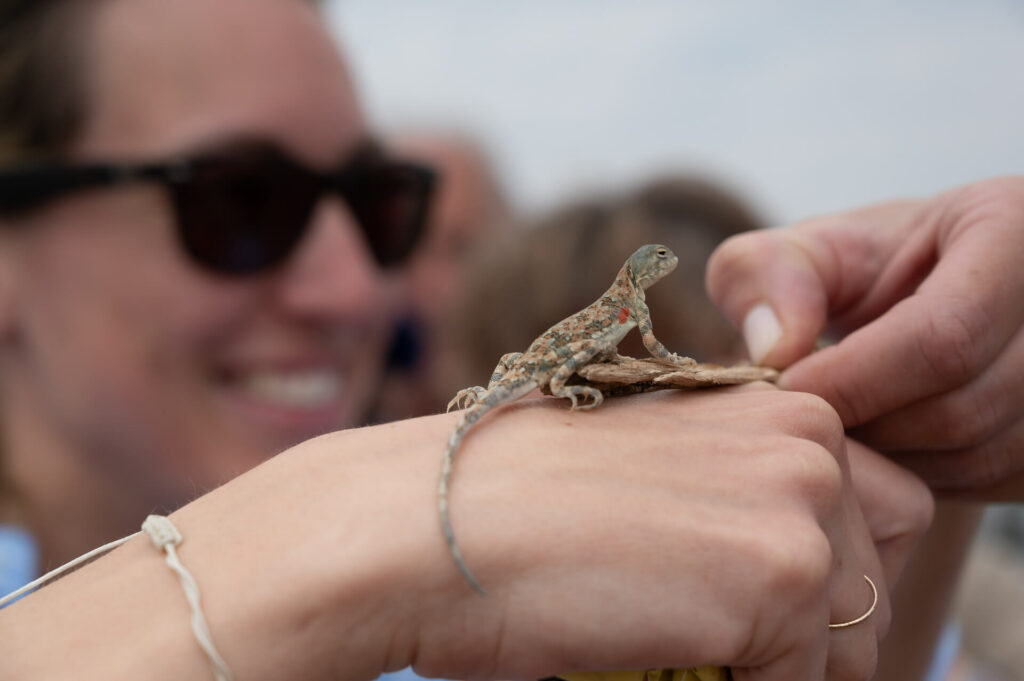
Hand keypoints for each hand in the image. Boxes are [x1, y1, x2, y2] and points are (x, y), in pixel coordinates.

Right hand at [0, 387, 930, 680]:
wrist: (432, 523)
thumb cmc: (515, 504)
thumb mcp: (651, 472)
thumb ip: (733, 490)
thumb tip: (785, 563)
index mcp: (766, 401)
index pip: (874, 499)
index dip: (832, 562)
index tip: (771, 604)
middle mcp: (803, 436)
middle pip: (882, 562)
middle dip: (828, 612)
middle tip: (740, 635)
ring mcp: (798, 500)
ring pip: (856, 629)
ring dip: (789, 658)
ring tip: (689, 643)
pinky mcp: (778, 575)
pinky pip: (806, 678)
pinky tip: (661, 653)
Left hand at [706, 176, 1023, 498]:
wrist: (925, 297)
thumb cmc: (864, 269)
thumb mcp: (808, 251)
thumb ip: (763, 275)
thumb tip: (773, 350)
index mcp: (1009, 228)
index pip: (942, 336)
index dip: (852, 379)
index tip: (785, 389)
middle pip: (964, 405)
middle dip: (867, 425)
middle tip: (808, 416)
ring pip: (980, 454)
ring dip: (891, 458)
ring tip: (844, 424)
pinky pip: (992, 480)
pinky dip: (924, 476)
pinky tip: (887, 441)